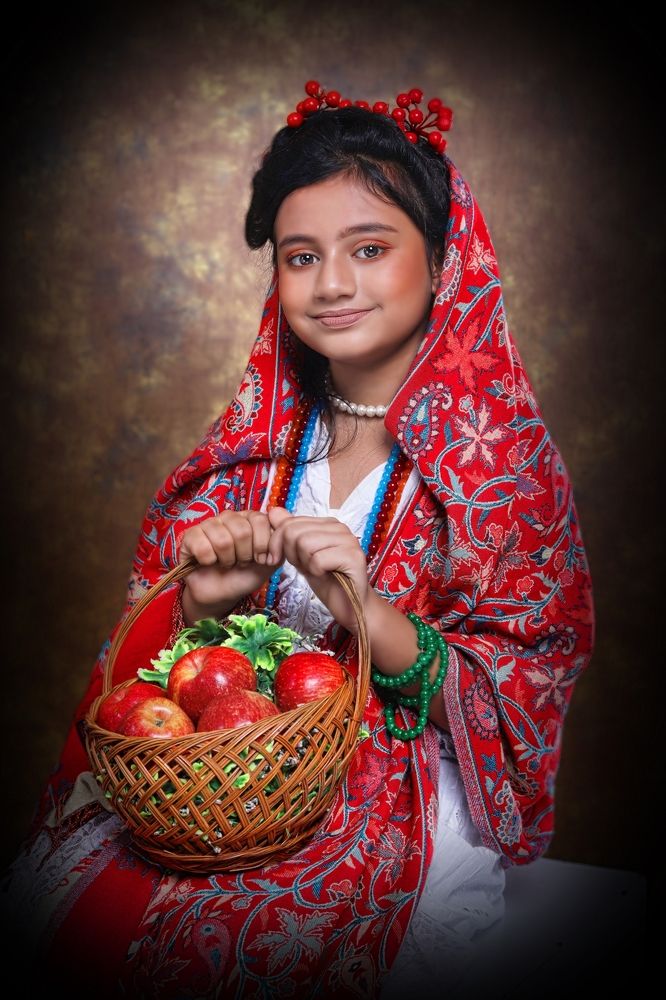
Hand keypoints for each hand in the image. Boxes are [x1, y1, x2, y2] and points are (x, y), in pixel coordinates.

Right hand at [178, 510, 279, 616]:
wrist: (221, 594)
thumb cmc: (244, 575)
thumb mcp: (270, 563)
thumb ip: (280, 545)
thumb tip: (283, 528)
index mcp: (250, 519)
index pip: (260, 520)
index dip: (261, 545)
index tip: (260, 559)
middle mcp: (230, 517)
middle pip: (242, 531)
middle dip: (244, 555)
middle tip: (241, 562)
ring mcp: (209, 524)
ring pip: (223, 540)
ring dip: (227, 560)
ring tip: (226, 563)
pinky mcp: (191, 536)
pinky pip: (202, 546)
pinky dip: (209, 561)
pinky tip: (209, 563)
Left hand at [266, 507, 369, 633]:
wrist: (349, 607)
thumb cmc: (327, 582)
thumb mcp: (300, 556)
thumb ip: (288, 533)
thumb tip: (273, 511)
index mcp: (327, 523)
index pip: (290, 523)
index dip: (278, 544)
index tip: (280, 559)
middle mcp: (340, 527)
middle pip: (295, 531)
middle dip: (291, 554)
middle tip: (305, 567)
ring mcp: (349, 540)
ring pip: (305, 543)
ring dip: (305, 563)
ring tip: (317, 571)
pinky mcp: (353, 556)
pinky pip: (318, 559)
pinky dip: (316, 572)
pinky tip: (326, 575)